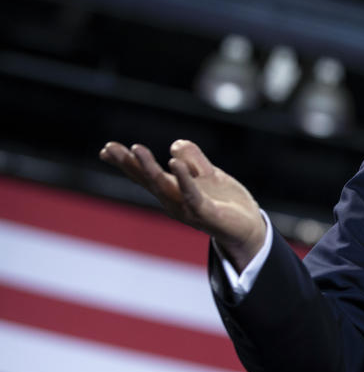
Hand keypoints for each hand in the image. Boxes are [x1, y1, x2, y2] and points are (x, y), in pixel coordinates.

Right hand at [99, 139, 266, 269]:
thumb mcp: (208, 173)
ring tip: (136, 148)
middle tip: (110, 149)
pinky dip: (184, 179)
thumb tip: (174, 145)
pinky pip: (193, 194)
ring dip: (149, 167)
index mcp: (173, 190)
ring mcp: (188, 207)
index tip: (106, 149)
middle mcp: (175, 200)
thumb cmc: (225, 201)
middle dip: (129, 164)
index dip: (127, 163)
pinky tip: (174, 163)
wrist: (249, 227)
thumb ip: (193, 158)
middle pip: (148, 180)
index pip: (146, 175)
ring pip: (165, 185)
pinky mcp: (207, 212)